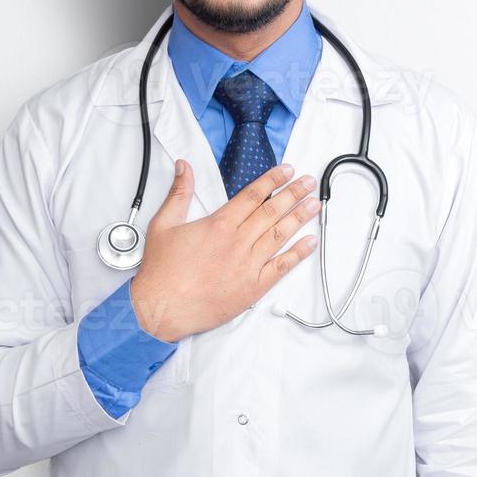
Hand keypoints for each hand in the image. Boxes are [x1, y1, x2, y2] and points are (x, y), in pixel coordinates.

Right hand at [128, 160, 320, 342]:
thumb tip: (184, 167)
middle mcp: (238, 241)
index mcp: (219, 224)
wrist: (161, 309)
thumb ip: (179, 193)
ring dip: (299, 217)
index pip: (253, 195)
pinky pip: (282, 267)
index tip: (287, 171)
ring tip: (314, 204)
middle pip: (272, 211)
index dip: (273, 180)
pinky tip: (310, 242)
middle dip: (293, 194)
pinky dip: (298, 254)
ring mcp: (248, 264)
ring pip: (280, 234)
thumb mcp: (163, 224)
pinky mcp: (253, 287)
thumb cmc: (162, 272)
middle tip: (308, 182)